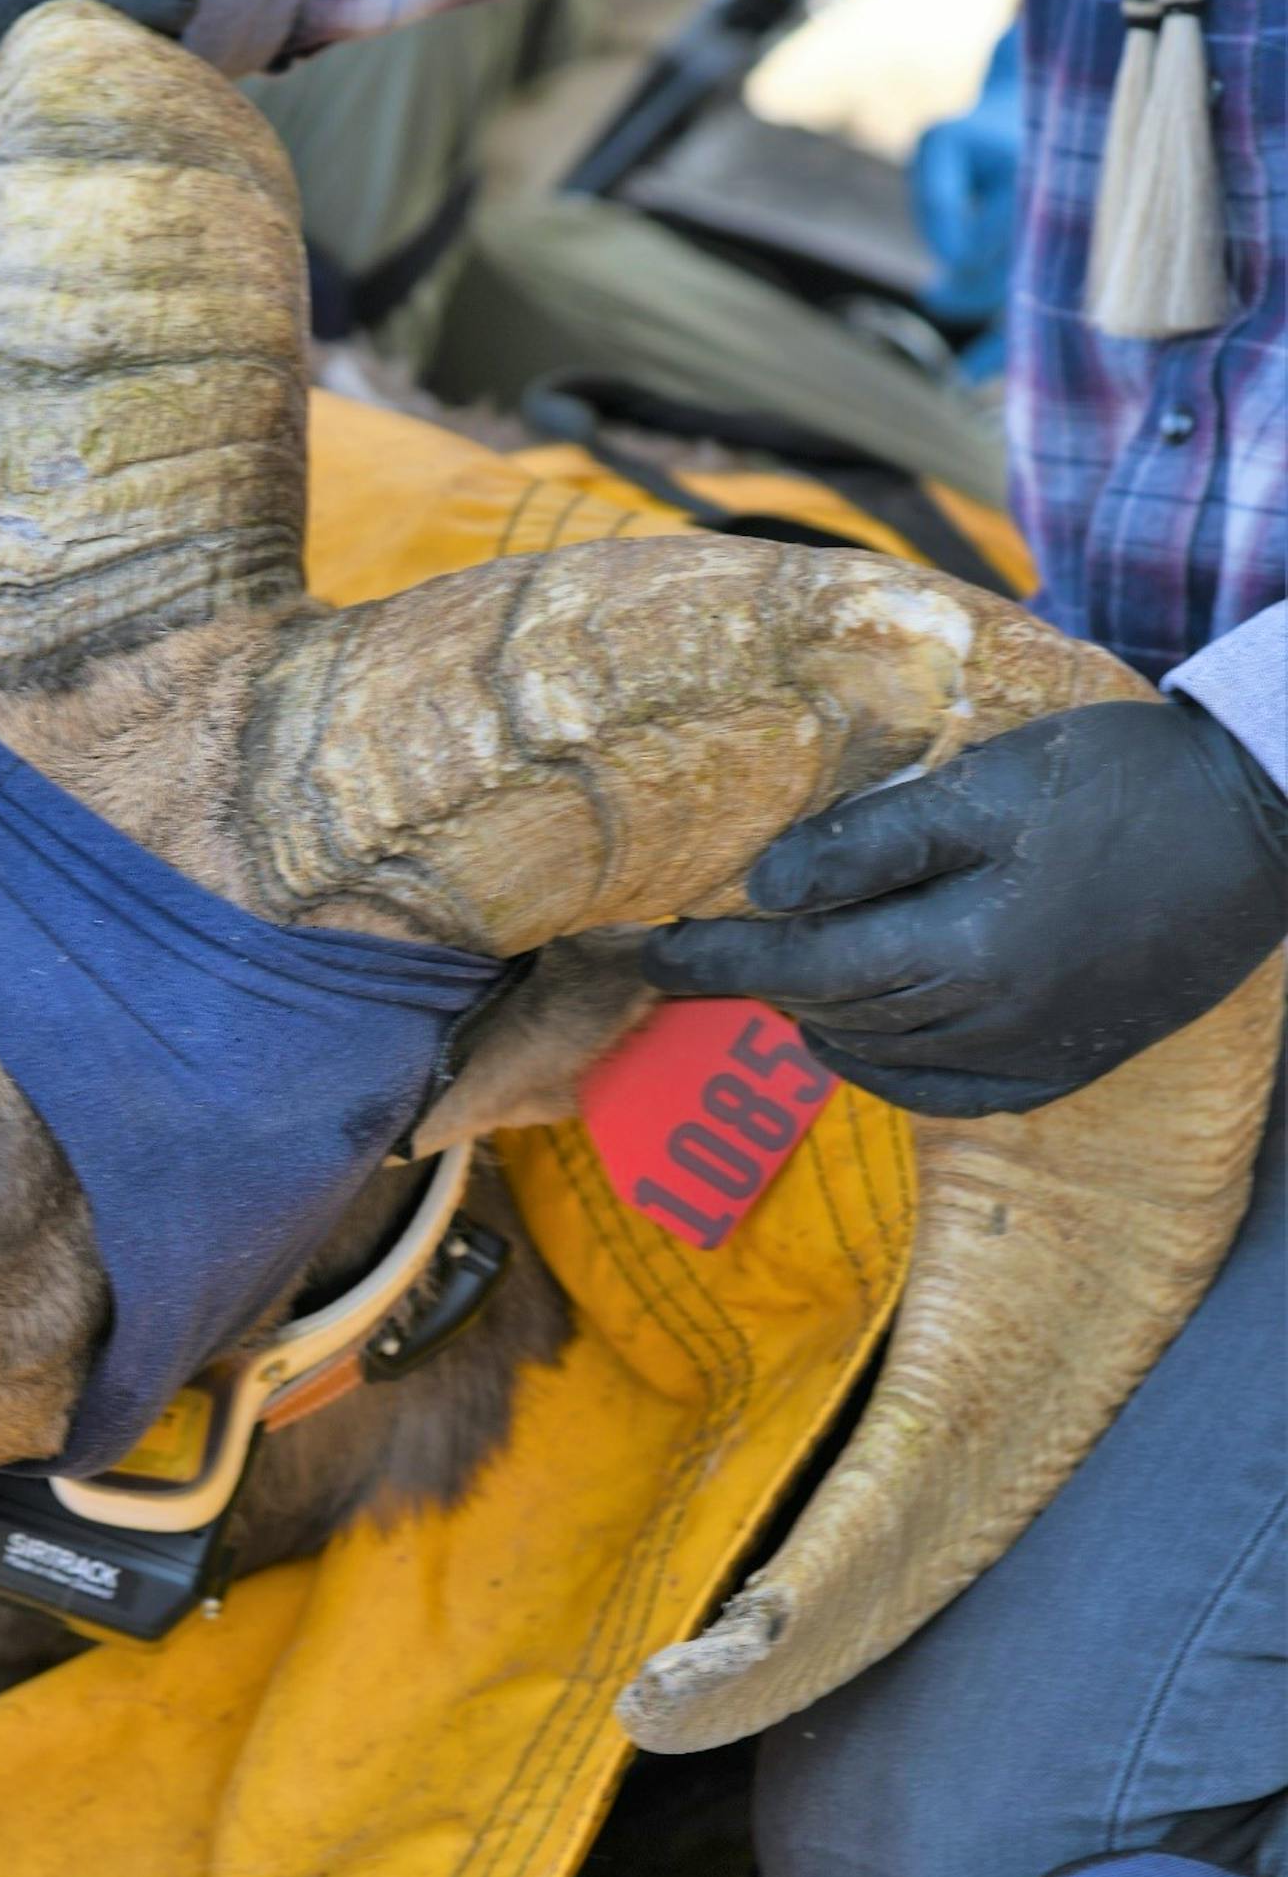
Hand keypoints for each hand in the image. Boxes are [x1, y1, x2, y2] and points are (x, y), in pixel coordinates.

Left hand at [643, 700, 1287, 1116]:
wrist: (1265, 820)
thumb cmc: (1119, 782)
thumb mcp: (983, 788)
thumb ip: (868, 845)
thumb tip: (764, 887)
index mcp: (961, 954)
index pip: (797, 973)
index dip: (715, 965)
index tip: (649, 952)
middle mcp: (990, 1026)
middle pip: (832, 1019)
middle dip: (755, 990)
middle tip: (698, 961)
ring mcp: (1035, 1054)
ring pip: (884, 1060)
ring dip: (818, 1024)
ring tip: (773, 983)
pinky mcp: (1072, 1062)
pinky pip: (952, 1094)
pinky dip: (892, 1069)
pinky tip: (867, 1036)